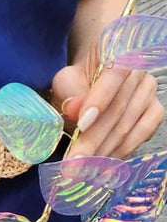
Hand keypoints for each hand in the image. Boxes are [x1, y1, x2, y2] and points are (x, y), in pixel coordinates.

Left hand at [51, 44, 163, 158]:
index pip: (112, 75)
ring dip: (104, 151)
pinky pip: (142, 133)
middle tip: (73, 164)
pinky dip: (122, 150)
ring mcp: (150, 92)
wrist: (99, 67)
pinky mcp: (155, 110)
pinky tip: (104, 164)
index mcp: (119, 52)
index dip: (98, 101)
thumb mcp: (67, 77)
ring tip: (83, 170)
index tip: (81, 125)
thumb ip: (68, 90)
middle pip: (117, 110)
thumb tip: (74, 110)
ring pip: (129, 126)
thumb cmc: (79, 74)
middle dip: (93, 141)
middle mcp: (140, 71)